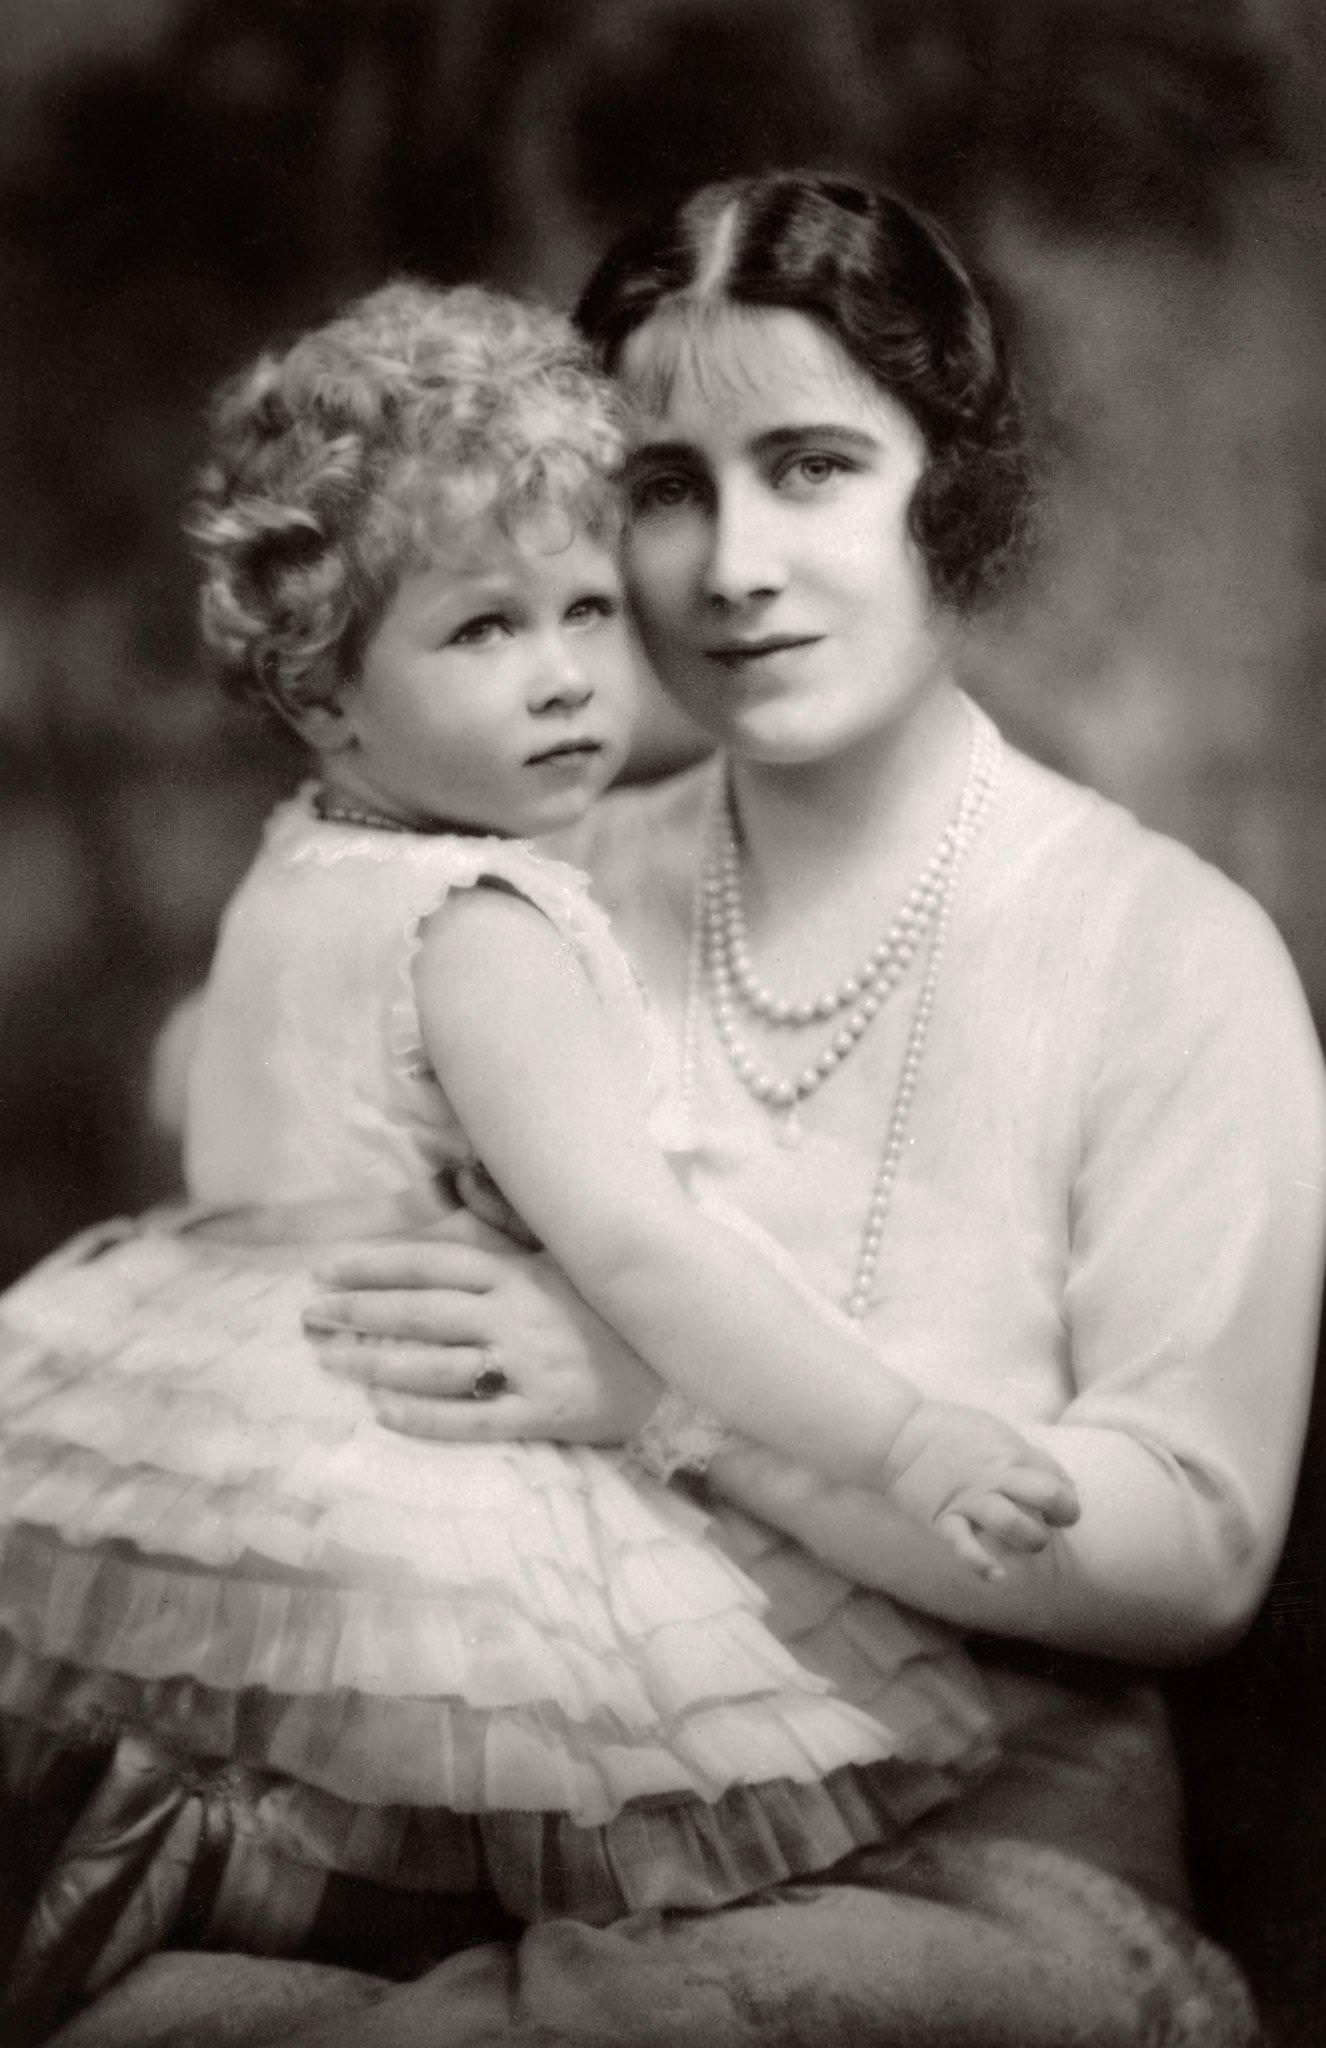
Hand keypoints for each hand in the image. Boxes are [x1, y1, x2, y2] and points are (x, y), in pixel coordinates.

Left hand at [303, 1210, 661, 1444]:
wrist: (679, 1366)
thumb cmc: (611, 1307)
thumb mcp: (563, 1253)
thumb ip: (508, 1220)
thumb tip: (461, 1175)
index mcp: (517, 1272)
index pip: (431, 1262)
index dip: (374, 1265)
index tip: (325, 1270)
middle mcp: (515, 1315)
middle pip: (420, 1311)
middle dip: (357, 1312)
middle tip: (308, 1317)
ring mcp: (527, 1365)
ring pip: (436, 1364)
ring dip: (375, 1363)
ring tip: (329, 1362)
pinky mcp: (541, 1413)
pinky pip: (472, 1418)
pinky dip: (425, 1417)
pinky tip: (383, 1412)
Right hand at [884, 1399, 1080, 1579]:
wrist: (896, 1433)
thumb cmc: (948, 1431)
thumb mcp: (994, 1432)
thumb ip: (1025, 1455)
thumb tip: (1060, 1480)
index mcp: (1010, 1453)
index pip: (1059, 1478)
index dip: (1068, 1497)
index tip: (1058, 1506)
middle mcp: (996, 1476)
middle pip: (1049, 1495)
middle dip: (1063, 1514)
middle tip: (1053, 1522)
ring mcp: (970, 1499)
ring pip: (1014, 1524)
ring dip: (1030, 1539)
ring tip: (1025, 1541)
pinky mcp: (944, 1518)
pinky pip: (965, 1545)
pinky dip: (982, 1564)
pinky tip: (997, 1576)